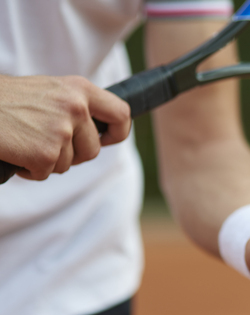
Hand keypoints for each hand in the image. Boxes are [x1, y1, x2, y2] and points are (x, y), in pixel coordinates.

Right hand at [0, 75, 130, 179]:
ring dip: (46, 160)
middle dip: (71, 154)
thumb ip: (74, 106)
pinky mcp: (45, 153)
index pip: (121, 113)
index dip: (118, 132)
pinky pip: (45, 173)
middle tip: (42, 141)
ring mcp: (61, 131)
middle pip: (92, 150)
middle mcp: (76, 107)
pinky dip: (29, 170)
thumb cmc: (4, 100)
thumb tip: (98, 132)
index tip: (107, 140)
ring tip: (23, 140)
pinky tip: (15, 151)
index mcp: (79, 89)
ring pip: (68, 164)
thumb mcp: (47, 91)